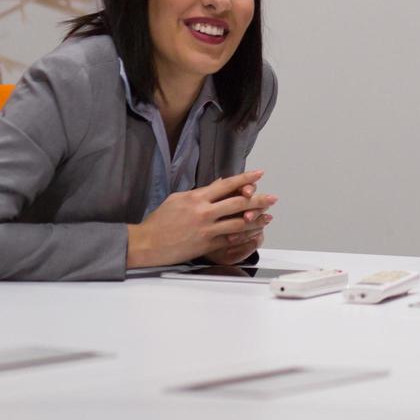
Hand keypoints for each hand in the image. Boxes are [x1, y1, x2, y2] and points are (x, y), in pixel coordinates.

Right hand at [126, 169, 275, 267]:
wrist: (147, 243)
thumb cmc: (159, 221)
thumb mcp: (178, 199)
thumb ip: (200, 192)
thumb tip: (218, 184)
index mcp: (197, 197)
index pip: (226, 184)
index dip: (245, 179)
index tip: (259, 174)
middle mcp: (204, 212)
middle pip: (238, 203)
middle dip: (258, 199)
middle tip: (272, 198)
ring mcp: (207, 229)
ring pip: (239, 222)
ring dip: (257, 219)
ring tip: (268, 216)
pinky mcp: (207, 245)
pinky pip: (231, 239)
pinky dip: (244, 236)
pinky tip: (254, 233)